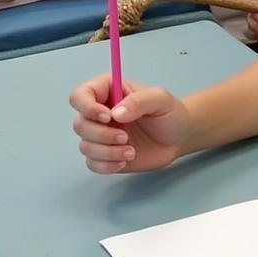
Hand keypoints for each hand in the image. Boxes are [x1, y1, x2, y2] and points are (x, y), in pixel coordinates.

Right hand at [70, 76, 188, 172]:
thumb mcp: (160, 99)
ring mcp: (101, 135)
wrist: (178, 138)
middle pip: (79, 124)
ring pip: (85, 146)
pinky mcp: (105, 155)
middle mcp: (99, 112)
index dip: (87, 107)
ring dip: (107, 152)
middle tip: (125, 137)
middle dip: (101, 135)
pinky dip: (107, 165)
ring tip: (131, 151)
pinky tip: (124, 161)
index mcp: (107, 91)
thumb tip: (115, 114)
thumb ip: (139, 101)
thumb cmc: (169, 113)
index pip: (80, 96)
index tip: (107, 117)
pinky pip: (92, 163)